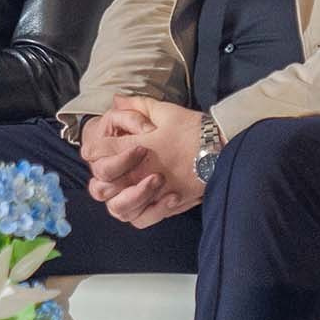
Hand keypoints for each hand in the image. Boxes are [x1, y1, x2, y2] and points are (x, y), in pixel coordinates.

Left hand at [85, 94, 210, 228]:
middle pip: (101, 186)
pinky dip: (139, 213)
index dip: (94, 148)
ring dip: (118, 198)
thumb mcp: (165, 111)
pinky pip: (142, 219)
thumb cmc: (195, 129)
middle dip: (102, 177)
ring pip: (118, 208)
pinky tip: (145, 200)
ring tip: (128, 187)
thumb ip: (136, 105)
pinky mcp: (168, 206)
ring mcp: (153, 193)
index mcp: (138, 149)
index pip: (98, 152)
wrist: (224, 149)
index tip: (101, 145)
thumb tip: (115, 100)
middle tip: (114, 169)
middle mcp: (141, 174)